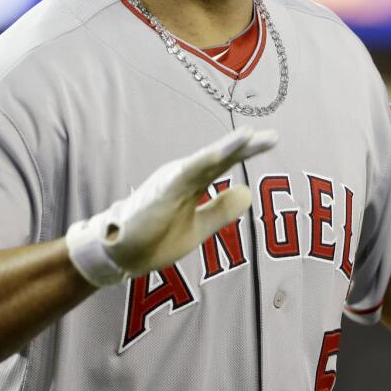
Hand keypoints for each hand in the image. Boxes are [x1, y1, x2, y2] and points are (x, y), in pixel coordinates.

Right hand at [65, 126, 276, 286]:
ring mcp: (171, 182)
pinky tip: (217, 155)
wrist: (118, 255)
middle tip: (272, 136)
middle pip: (219, 157)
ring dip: (226, 149)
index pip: (225, 163)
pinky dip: (200, 164)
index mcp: (191, 182)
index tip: (271, 139)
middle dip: (245, 146)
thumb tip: (249, 192)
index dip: (247, 151)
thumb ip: (221, 210)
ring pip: (203, 161)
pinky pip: (183, 176)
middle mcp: (183, 175)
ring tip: (248, 136)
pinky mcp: (160, 193)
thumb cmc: (153, 238)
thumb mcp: (197, 228)